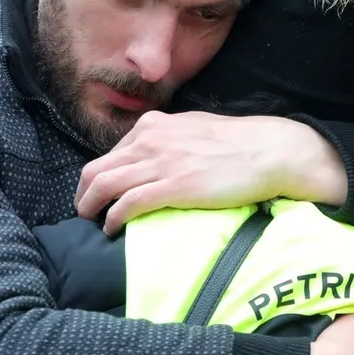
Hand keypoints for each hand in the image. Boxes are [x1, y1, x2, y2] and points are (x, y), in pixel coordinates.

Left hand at [75, 111, 347, 234]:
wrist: (269, 151)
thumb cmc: (239, 142)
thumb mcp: (194, 128)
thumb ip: (170, 138)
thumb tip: (156, 153)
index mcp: (155, 125)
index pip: (112, 153)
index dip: (100, 176)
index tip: (100, 192)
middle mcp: (150, 140)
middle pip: (96, 169)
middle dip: (84, 192)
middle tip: (84, 210)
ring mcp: (160, 163)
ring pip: (104, 186)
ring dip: (90, 207)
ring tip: (92, 222)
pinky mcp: (172, 187)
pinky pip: (127, 204)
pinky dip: (113, 218)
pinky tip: (113, 229)